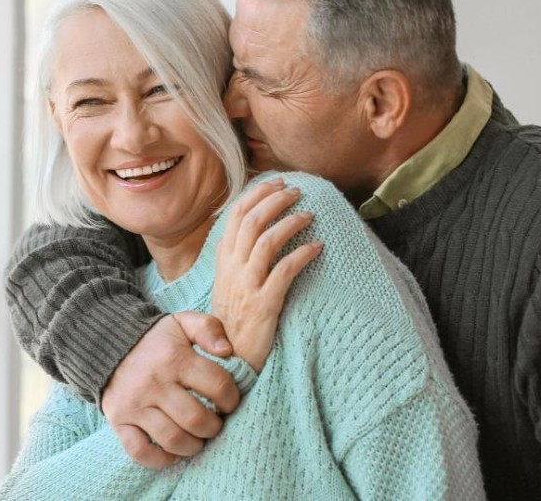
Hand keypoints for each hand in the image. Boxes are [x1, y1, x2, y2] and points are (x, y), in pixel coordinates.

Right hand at [101, 312, 239, 468]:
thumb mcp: (182, 323)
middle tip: (214, 423)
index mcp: (174, 358)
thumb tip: (227, 351)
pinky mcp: (119, 421)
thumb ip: (209, 328)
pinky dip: (161, 459)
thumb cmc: (155, 340)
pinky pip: (141, 451)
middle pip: (197, 419)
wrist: (106, 344)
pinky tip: (173, 451)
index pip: (218, 385)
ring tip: (197, 438)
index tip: (228, 402)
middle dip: (214, 427)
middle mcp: (154, 383)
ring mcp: (135, 405)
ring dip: (193, 445)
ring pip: (173, 440)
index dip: (231, 398)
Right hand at [213, 178, 322, 369]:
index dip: (256, 195)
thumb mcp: (226, 285)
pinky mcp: (263, 304)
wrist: (227, 358)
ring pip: (265, 241)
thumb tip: (248, 232)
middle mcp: (232, 270)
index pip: (235, 216)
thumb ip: (235, 259)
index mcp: (223, 262)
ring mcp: (246, 287)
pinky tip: (318, 247)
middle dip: (274, 200)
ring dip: (289, 223)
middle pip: (250, 222)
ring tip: (309, 215)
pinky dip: (302, 255)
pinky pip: (283, 271)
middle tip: (296, 191)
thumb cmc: (232, 321)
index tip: (276, 182)